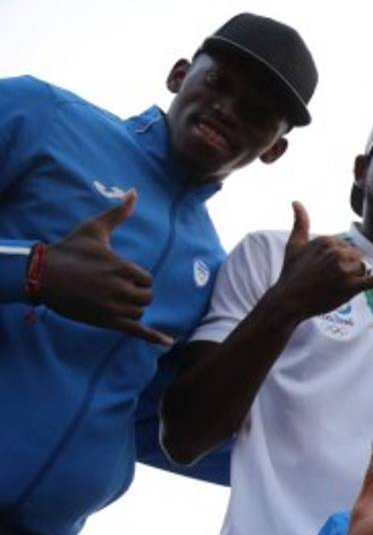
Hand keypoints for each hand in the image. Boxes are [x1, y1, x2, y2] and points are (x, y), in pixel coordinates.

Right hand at [38, 190, 172, 345]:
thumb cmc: (69, 250)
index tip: (122, 277)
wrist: (42, 275)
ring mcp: (113, 306)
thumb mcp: (95, 229)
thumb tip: (134, 192)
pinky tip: (168, 343)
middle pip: (146, 297)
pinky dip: (153, 337)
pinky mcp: (105, 321)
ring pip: (139, 312)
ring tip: (113, 300)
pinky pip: (136, 331)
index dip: (138, 279)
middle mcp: (120, 288)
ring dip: (132, 308)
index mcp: (122, 267)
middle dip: (137, 294)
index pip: (147, 280)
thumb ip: (118, 214)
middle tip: (117, 289)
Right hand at [269, 202, 372, 322]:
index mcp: (327, 240)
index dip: (336, 261)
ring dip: (352, 279)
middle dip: (346, 270)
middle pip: (356, 258)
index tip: (320, 269)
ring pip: (362, 269)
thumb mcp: (294, 245)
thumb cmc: (291, 273)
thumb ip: (300, 223)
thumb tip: (296, 201)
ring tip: (333, 286)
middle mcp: (337, 252)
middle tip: (326, 280)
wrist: (288, 300)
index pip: (346, 247)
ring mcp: (344, 270)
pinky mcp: (350, 287)